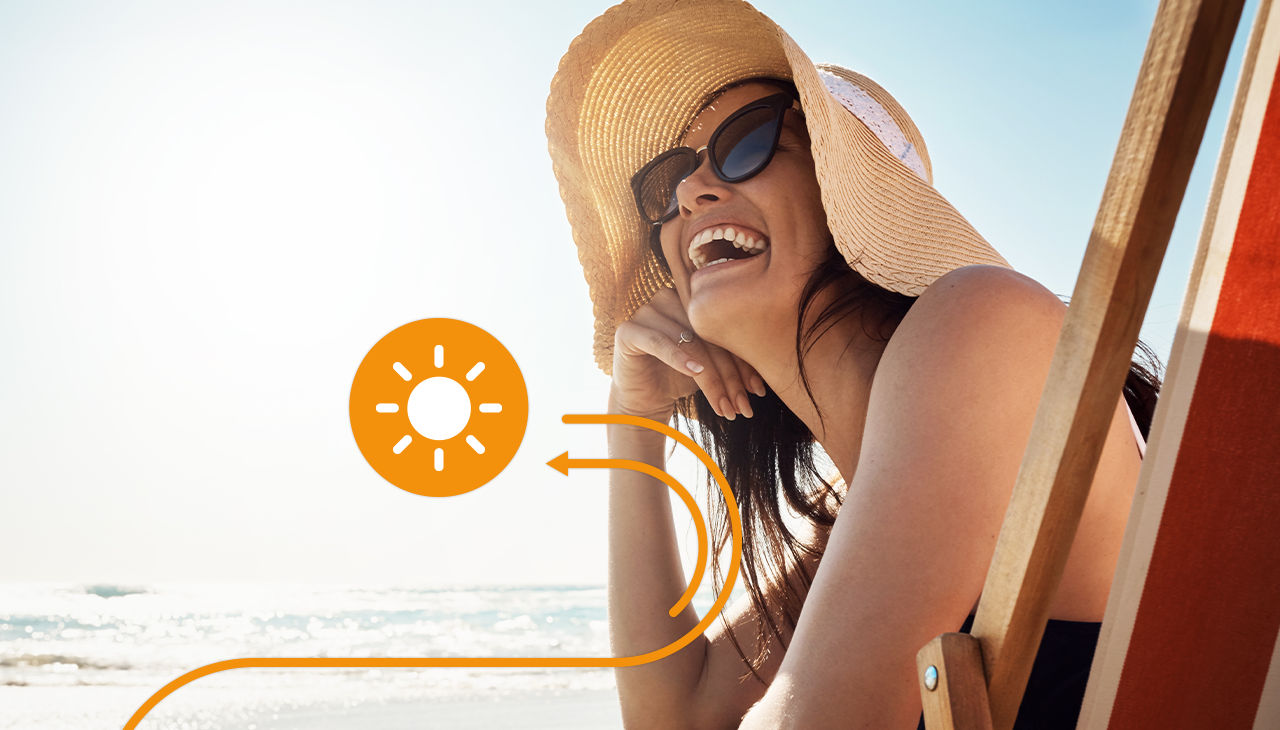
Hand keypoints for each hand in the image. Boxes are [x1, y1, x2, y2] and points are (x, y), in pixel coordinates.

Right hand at [610, 288, 767, 421]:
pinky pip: (657, 341)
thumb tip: (765, 380)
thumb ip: (733, 357)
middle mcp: (668, 298)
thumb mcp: (713, 365)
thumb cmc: (681, 378)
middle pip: (708, 333)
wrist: (645, 399)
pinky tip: (695, 372)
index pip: (723, 326)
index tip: (758, 391)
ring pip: (688, 341)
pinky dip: (678, 358)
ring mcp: (646, 311)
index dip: (743, 359)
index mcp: (692, 299)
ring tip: (724, 405)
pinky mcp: (628, 330)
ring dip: (710, 376)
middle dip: (729, 373)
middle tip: (743, 404)